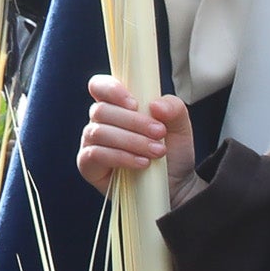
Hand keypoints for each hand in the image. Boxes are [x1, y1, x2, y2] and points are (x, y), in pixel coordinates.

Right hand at [77, 74, 193, 187]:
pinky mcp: (88, 166)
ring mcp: (91, 143)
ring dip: (131, 141)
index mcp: (117, 105)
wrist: (176, 184)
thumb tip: (155, 105)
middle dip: (134, 122)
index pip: (99, 86)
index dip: (111, 89)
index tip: (135, 103)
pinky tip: (142, 163)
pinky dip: (121, 157)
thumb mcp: (180, 126)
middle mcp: (100, 122)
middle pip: (101, 110)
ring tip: (157, 151)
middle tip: (160, 133)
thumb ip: (173, 108)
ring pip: (99, 132)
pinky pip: (95, 155)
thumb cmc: (173, 152)